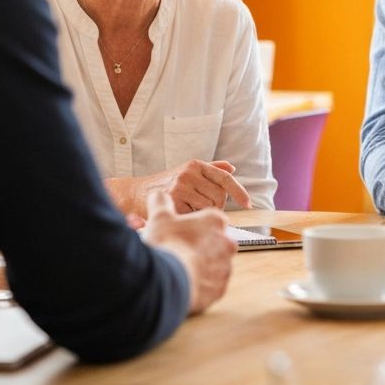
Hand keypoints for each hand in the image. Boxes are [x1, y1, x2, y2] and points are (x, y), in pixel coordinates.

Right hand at [110, 159, 251, 217]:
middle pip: (220, 196)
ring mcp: (181, 186)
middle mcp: (189, 173)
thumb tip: (232, 167)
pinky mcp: (173, 200)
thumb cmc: (166, 184)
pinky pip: (194, 215)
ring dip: (203, 214)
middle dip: (216, 206)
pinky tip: (182, 215)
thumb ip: (210, 169)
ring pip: (209, 207)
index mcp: (196, 165)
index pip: (224, 177)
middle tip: (202, 209)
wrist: (137, 193)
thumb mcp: (187, 172)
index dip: (239, 191)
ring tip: (190, 212)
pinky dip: (191, 219)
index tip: (248, 204)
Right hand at [142, 189, 235, 313]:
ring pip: (213, 264)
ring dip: (200, 266)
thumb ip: (161, 202)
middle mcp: (227, 241)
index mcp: (216, 221)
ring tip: (179, 269)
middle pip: (213, 242)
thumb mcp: (160, 218)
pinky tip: (184, 283)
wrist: (169, 280)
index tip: (181, 234)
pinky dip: (200, 284)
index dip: (194, 227)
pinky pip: (211, 284)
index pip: (211, 220)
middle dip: (198, 247)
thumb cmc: (167, 244)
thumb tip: (159, 193)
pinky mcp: (220, 287)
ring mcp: (225, 266)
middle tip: (178, 252)